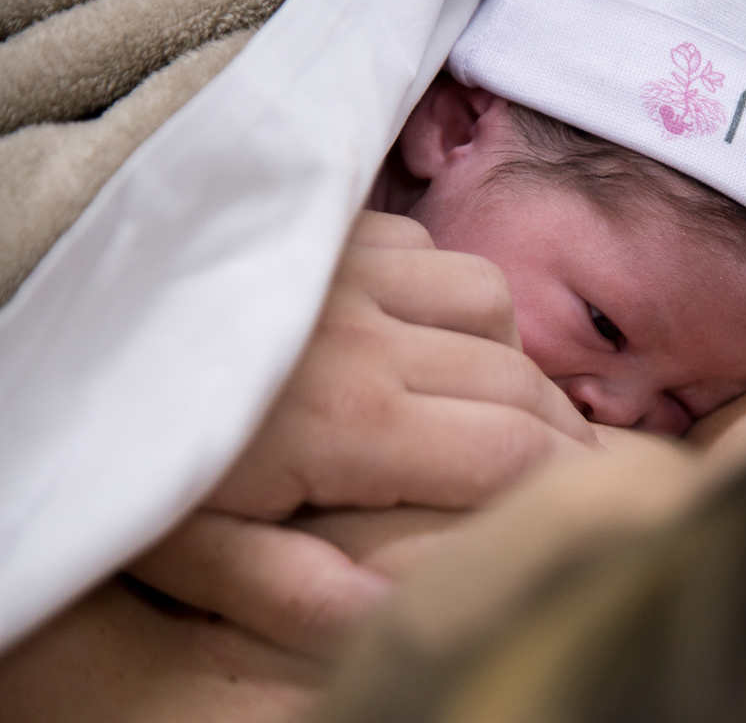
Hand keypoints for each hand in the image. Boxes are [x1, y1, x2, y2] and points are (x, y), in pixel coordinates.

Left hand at [129, 211, 594, 656]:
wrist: (52, 335)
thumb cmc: (120, 453)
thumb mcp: (189, 547)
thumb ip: (295, 591)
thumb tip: (398, 619)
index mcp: (347, 420)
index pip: (506, 450)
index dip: (562, 482)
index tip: (585, 503)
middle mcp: (364, 333)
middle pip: (516, 376)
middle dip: (557, 427)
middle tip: (574, 465)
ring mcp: (345, 270)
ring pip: (486, 298)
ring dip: (508, 352)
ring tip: (500, 397)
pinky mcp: (324, 234)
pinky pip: (426, 249)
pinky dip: (447, 293)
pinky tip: (426, 332)